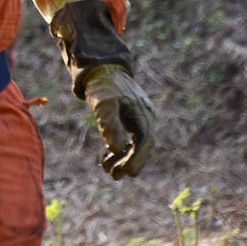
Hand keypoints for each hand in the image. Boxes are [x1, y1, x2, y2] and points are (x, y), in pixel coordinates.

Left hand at [82, 64, 154, 178]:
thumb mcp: (104, 105)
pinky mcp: (130, 118)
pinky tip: (108, 157)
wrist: (100, 69)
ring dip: (123, 158)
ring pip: (136, 144)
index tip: (127, 174)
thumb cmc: (102, 86)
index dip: (137, 159)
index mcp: (144, 114)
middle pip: (142, 146)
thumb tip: (118, 150)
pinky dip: (120, 149)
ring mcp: (139, 118)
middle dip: (129, 163)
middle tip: (114, 176)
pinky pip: (130, 138)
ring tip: (107, 170)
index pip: (145, 142)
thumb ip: (111, 126)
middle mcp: (146, 118)